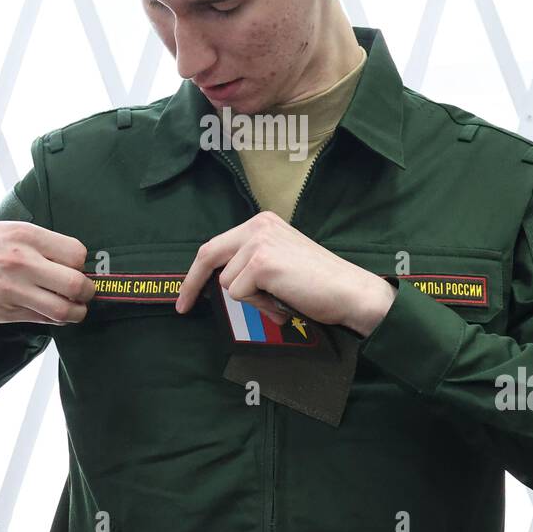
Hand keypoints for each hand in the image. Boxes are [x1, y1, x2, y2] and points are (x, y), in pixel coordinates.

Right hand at [0, 221, 96, 324]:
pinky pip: (41, 320)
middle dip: (87, 292)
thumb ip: (36, 244)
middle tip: (84, 292)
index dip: (80, 264)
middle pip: (77, 284)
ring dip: (76, 312)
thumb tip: (72, 261)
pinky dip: (54, 320)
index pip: (77, 253)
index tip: (75, 267)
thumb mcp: (3, 231)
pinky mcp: (2, 312)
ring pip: (63, 309)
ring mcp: (11, 289)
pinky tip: (50, 313)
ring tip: (74, 309)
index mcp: (24, 235)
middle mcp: (20, 261)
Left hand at [174, 211, 398, 335]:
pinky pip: (240, 293)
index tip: (186, 294)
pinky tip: (284, 300)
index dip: (197, 272)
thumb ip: (252, 265)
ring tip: (281, 299)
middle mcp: (258, 226)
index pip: (216, 246)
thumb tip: (220, 284)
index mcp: (262, 223)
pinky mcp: (261, 262)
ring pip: (228, 283)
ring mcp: (258, 242)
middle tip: (183, 308)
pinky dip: (260, 305)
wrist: (349, 292)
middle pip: (208, 255)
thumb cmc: (318, 284)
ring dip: (252, 300)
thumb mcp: (280, 264)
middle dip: (192, 283)